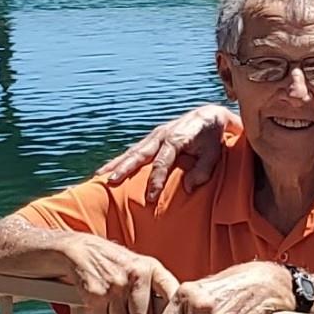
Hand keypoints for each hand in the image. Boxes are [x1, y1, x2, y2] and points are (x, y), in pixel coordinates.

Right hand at [63, 235, 178, 313]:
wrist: (81, 249)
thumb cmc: (114, 263)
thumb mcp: (141, 268)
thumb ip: (156, 291)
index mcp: (152, 268)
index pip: (172, 295)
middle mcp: (136, 274)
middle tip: (127, 306)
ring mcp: (116, 285)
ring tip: (112, 300)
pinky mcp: (96, 294)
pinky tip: (100, 300)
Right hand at [98, 105, 235, 203]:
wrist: (209, 115)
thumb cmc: (212, 138)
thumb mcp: (213, 154)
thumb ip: (202, 171)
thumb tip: (188, 188)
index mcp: (176, 139)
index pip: (162, 163)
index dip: (156, 181)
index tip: (150, 198)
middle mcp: (161, 135)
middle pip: (139, 154)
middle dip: (125, 169)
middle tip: (111, 182)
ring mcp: (155, 135)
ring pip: (132, 151)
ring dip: (116, 163)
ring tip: (100, 176)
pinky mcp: (152, 137)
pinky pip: (134, 149)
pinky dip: (121, 159)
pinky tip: (109, 169)